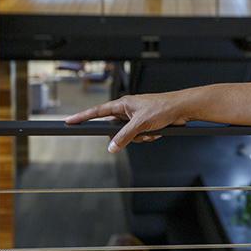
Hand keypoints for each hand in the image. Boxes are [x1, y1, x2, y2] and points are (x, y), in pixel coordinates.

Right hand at [64, 93, 188, 152]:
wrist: (181, 109)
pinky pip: (139, 136)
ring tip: (152, 130)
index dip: (82, 117)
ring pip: (129, 136)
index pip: (97, 111)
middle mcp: (127, 110)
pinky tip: (157, 132)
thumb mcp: (140, 124)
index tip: (69, 121)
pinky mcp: (145, 124)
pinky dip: (147, 137)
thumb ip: (124, 136)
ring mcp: (136, 117)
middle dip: (127, 136)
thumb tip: (111, 147)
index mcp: (122, 104)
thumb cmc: (162, 107)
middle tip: (138, 133)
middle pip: (115, 129)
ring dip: (140, 137)